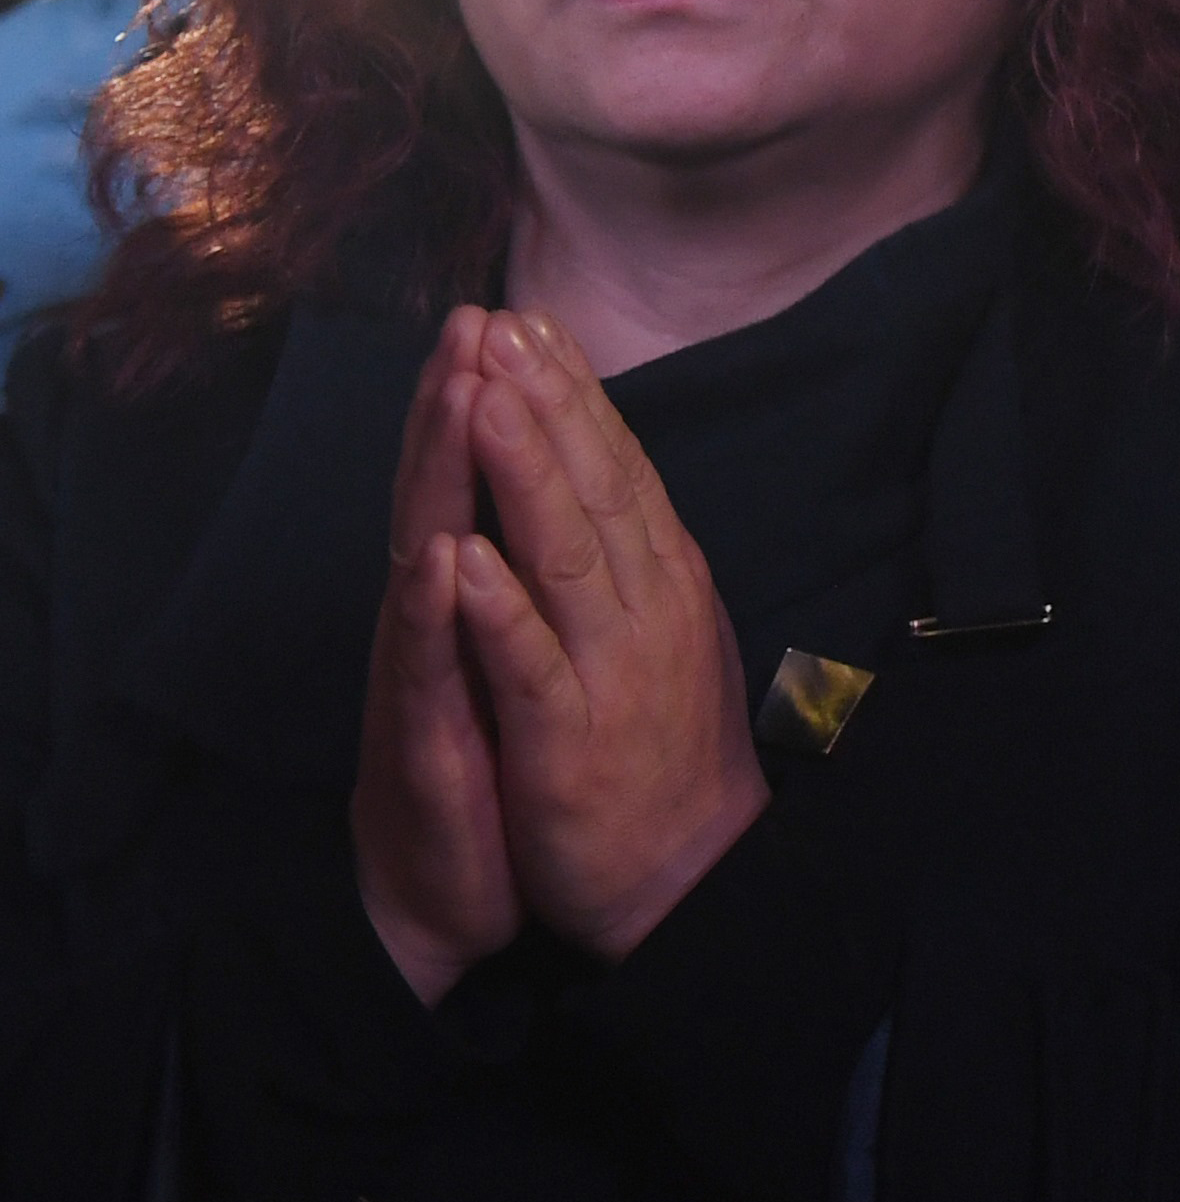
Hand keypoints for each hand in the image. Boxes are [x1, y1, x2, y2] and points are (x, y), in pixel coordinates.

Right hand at [352, 309, 520, 1006]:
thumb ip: (517, 583)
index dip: (496, 404)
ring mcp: (426, 680)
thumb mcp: (514, 662)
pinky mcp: (425, 744)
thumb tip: (541, 502)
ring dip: (441, 479)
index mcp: (477, 602)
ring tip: (454, 394)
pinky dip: (438, 613)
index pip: (485, 485)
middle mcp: (441, 626)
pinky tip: (442, 559)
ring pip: (429, 562)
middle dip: (457, 409)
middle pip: (446, 499)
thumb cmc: (489, 769)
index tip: (513, 315)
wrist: (453, 897)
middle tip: (471, 321)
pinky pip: (433, 671)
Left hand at [450, 313, 768, 961]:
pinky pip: (530, 665)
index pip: (619, 467)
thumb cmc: (668, 753)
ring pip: (565, 556)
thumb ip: (637, 557)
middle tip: (500, 325)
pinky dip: (497, 611)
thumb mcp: (666, 633)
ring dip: (524, 474)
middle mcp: (646, 608)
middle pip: (595, 489)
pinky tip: (463, 557)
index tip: (530, 322)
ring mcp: (611, 670)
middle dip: (545, 404)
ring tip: (483, 399)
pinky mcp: (569, 740)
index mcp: (664, 580)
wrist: (694, 879)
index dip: (574, 394)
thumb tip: (613, 474)